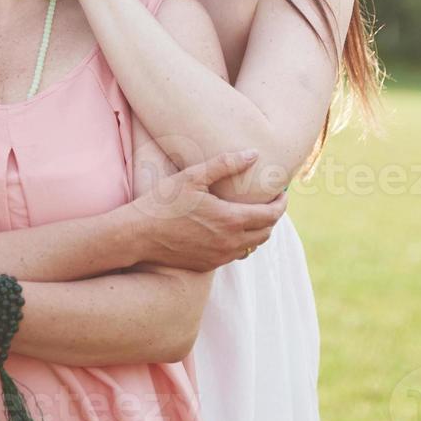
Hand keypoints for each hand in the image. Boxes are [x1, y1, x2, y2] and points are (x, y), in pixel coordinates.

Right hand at [132, 151, 288, 270]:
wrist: (137, 235)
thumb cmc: (163, 202)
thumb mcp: (194, 177)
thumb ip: (226, 164)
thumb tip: (253, 154)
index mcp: (230, 221)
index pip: (271, 215)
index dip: (281, 204)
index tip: (282, 193)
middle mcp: (229, 243)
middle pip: (265, 233)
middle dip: (273, 217)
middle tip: (271, 202)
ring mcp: (218, 257)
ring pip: (251, 247)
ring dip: (258, 231)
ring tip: (253, 214)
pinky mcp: (207, 265)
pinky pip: (233, 255)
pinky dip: (240, 242)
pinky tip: (231, 229)